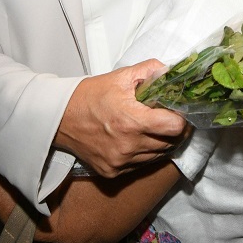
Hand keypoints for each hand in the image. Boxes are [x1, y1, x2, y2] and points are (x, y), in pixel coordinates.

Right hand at [56, 60, 188, 177]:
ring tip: (153, 128)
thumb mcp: (121, 76)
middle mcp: (128, 146)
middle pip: (171, 143)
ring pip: (158, 156)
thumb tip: (172, 72)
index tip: (178, 111)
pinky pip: (142, 165)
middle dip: (174, 130)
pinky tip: (138, 139)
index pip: (175, 127)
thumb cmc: (91, 96)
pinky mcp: (113, 172)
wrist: (60, 118)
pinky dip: (145, 153)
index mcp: (132, 121)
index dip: (181, 118)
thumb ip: (150, 70)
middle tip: (168, 118)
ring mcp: (121, 162)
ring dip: (161, 143)